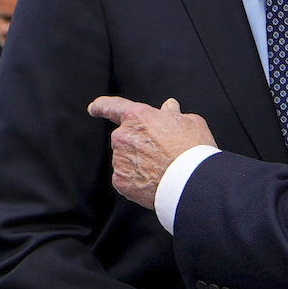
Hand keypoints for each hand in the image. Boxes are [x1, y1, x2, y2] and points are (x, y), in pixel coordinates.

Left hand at [89, 96, 216, 208]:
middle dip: (137, 144)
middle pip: (124, 138)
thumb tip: (169, 107)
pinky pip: (125, 178)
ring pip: (125, 159)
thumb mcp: (190, 122)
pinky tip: (154, 181)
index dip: (101, 106)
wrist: (191, 182)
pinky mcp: (120, 181)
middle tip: (160, 153)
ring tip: (161, 169)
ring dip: (138, 163)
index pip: (112, 106)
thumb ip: (174, 114)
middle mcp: (123, 136)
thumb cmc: (193, 150)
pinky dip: (136, 180)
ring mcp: (119, 160)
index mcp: (138, 117)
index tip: (94, 108)